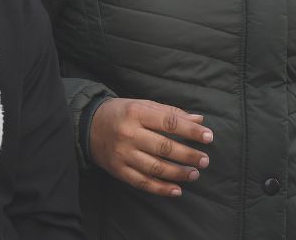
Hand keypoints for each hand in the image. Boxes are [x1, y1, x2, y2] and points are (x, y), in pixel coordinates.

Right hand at [89, 98, 213, 196]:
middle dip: (188, 155)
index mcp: (137, 113)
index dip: (191, 131)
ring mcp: (123, 154)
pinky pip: (142, 182)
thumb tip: (199, 120)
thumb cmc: (121, 113)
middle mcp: (129, 133)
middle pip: (164, 147)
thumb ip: (171, 112)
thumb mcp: (143, 105)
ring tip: (194, 174)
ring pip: (155, 167)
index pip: (170, 122)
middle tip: (204, 160)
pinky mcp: (118, 170)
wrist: (87, 125)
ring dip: (178, 173)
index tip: (209, 137)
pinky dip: (160, 188)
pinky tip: (176, 190)